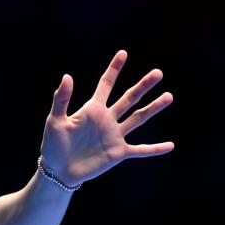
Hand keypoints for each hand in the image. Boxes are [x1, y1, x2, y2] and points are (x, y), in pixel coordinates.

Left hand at [39, 50, 173, 186]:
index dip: (114, 69)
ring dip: (153, 108)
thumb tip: (67, 76)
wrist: (58, 171)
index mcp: (92, 109)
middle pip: (129, 98)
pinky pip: (140, 150)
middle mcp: (107, 120)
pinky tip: (170, 145)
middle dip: (143, 86)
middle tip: (158, 73)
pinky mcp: (118, 153)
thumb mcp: (55, 120)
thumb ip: (61, 99)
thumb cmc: (53, 145)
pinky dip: (155, 149)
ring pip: (138, 119)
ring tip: (168, 96)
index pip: (106, 85)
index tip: (123, 53)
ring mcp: (114, 136)